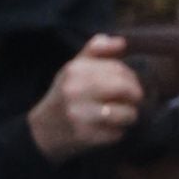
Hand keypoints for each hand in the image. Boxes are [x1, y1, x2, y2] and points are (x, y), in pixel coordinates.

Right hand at [30, 36, 145, 161]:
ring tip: (125, 116)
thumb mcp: (73, 68)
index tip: (131, 84)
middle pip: (124, 88)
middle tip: (134, 100)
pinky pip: (116, 133)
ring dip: (130, 115)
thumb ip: (95, 50)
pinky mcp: (85, 136)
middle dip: (135, 95)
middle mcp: (76, 90)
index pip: (118, 68)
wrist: (42, 130)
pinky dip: (118, 132)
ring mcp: (80, 115)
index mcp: (75, 70)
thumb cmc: (64, 96)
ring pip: (125, 113)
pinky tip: (110, 129)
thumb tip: (122, 42)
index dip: (131, 77)